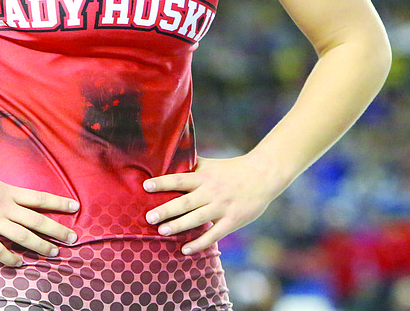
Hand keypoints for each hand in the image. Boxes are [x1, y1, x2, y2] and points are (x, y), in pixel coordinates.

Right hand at [0, 162, 78, 266]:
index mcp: (9, 191)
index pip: (40, 197)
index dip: (59, 203)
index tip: (76, 207)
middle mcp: (5, 206)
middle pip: (37, 219)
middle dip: (57, 230)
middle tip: (73, 239)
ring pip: (23, 235)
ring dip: (40, 246)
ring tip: (54, 253)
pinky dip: (10, 258)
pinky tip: (19, 263)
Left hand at [143, 155, 283, 253]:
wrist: (263, 175)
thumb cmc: (233, 170)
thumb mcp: (212, 164)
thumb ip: (192, 166)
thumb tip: (170, 158)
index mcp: (205, 177)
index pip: (180, 179)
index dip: (163, 182)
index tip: (146, 186)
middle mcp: (211, 191)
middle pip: (185, 202)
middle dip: (166, 210)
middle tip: (149, 218)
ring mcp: (222, 207)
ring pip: (197, 219)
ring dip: (178, 226)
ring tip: (162, 232)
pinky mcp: (232, 220)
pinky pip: (213, 234)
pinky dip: (199, 243)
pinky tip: (185, 250)